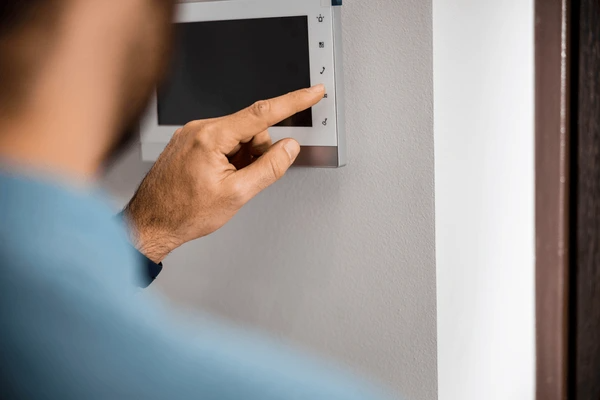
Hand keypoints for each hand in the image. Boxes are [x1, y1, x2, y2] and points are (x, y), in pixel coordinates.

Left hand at [123, 85, 324, 262]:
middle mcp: (199, 128)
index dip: (293, 102)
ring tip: (227, 182)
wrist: (150, 223)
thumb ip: (269, 168)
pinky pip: (222, 142)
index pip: (262, 114)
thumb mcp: (237, 195)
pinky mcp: (189, 142)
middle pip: (250, 128)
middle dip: (257, 152)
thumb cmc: (184, 212)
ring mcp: (192, 134)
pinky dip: (230, 158)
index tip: (312, 92)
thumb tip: (289, 148)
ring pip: (237, 137)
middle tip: (245, 179)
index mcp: (211, 137)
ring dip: (242, 158)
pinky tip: (218, 179)